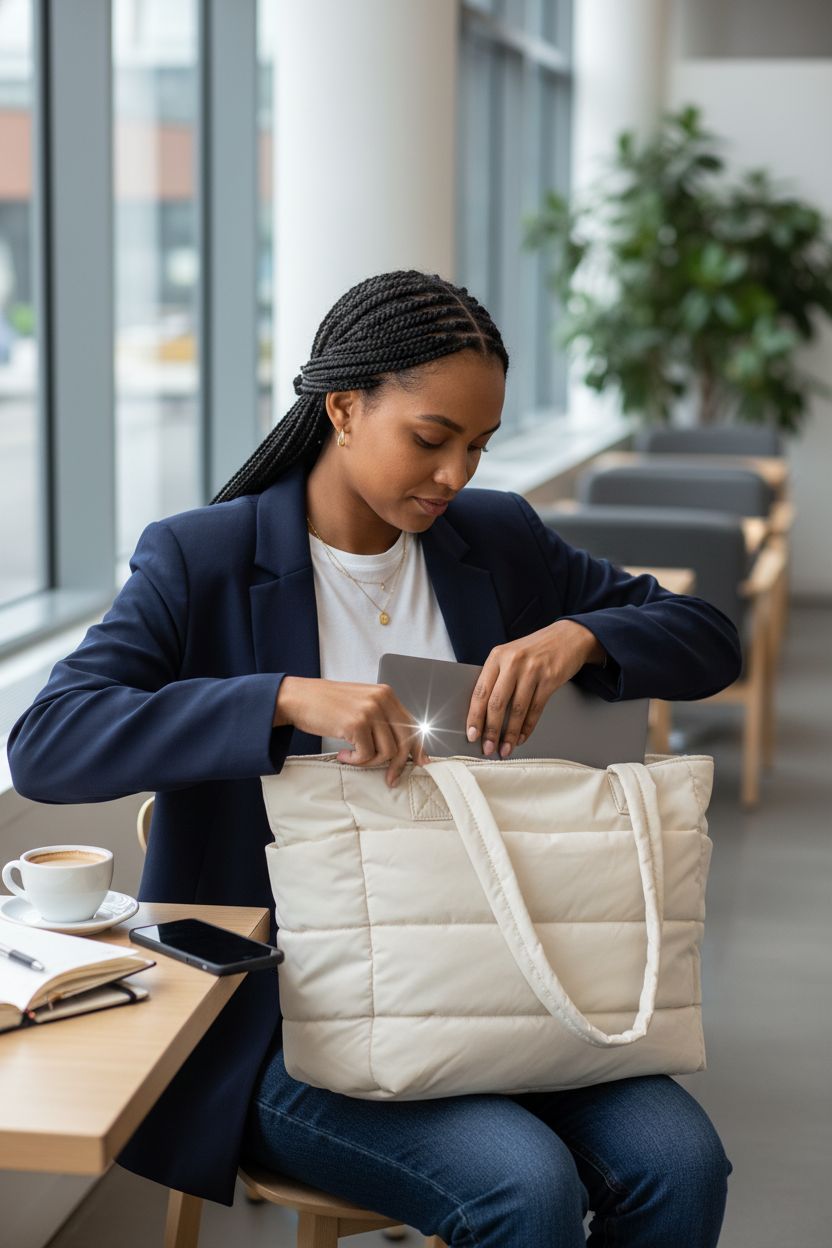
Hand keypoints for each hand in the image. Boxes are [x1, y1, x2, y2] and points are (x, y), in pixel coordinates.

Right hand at [274, 676, 429, 787]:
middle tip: (391, 779)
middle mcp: (381, 699)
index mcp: (386, 694)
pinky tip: (342, 754)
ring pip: (386, 751)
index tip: (420, 763)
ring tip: (352, 757)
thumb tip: (400, 747)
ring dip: (369, 762)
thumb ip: (381, 718)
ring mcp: (370, 710)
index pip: (412, 724)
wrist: (298, 697)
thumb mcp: (360, 703)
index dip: (418, 747)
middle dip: (399, 764)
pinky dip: (355, 761)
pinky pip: (366, 755)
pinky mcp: (356, 723)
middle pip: (405, 740)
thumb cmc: (326, 704)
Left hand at [465, 620, 605, 757]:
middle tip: (488, 748)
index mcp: (497, 656)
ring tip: (505, 748)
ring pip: (516, 710)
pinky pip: (535, 709)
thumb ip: (497, 677)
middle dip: (490, 730)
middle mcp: (513, 662)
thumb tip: (482, 713)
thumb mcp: (511, 655)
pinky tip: (521, 737)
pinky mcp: (550, 679)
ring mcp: (532, 670)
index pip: (480, 691)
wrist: (569, 636)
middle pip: (496, 703)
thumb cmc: (536, 649)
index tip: (472, 734)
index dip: (475, 716)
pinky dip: (527, 727)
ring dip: (510, 734)